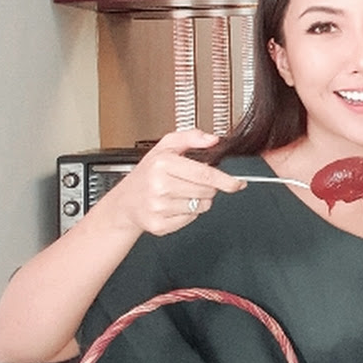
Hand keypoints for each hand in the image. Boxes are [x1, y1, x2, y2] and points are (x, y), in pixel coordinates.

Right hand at [104, 129, 245, 236]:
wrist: (125, 202)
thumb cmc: (147, 174)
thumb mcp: (165, 147)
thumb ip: (191, 137)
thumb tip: (213, 140)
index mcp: (163, 164)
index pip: (205, 174)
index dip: (226, 180)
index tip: (238, 183)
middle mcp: (159, 186)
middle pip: (207, 191)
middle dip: (208, 187)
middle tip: (193, 183)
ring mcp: (159, 207)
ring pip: (201, 206)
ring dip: (198, 200)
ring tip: (180, 193)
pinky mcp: (160, 225)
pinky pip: (190, 219)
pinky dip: (188, 213)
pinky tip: (174, 205)